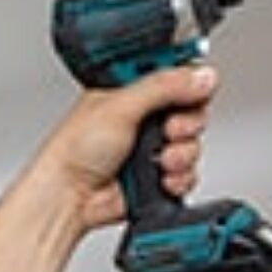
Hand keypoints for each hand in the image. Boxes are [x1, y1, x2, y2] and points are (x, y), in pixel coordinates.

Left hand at [33, 67, 218, 232]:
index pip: (176, 75)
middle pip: (193, 109)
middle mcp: (145, 116)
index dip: (188, 83)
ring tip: (160, 159)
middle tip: (168, 129)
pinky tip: (161, 178)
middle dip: (187, 123)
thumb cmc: (75, 150)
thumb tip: (201, 76)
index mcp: (133, 89)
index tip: (187, 92)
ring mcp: (152, 147)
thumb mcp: (120, 105)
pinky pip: (188, 173)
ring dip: (182, 153)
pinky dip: (180, 178)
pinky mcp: (158, 176)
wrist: (70, 196)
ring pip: (192, 143)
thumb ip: (163, 86)